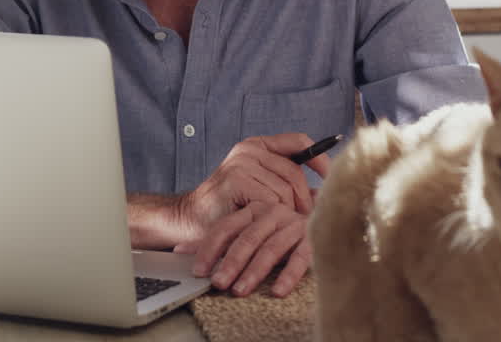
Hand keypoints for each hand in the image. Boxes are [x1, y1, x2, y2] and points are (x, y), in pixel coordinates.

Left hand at [175, 200, 311, 297]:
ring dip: (254, 271)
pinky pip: (300, 258)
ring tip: (240, 290)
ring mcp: (294, 224)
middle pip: (247, 238)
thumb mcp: (245, 232)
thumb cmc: (277, 233)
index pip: (226, 227)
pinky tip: (277, 291)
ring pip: (270, 249)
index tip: (198, 271)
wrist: (321, 219)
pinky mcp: (313, 238)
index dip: (209, 249)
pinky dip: (288, 275)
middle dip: (230, 263)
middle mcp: (273, 213)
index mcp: (253, 210)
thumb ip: (216, 242)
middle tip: (218, 283)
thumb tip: (179, 251)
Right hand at [178, 133, 331, 238]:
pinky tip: (260, 224)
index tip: (330, 178)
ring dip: (285, 213)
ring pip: (284, 191)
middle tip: (301, 219)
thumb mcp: (262, 187)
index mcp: (258, 145)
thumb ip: (287, 182)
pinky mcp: (236, 180)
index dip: (320, 159)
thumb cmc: (231, 207)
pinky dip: (270, 218)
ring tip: (274, 224)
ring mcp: (241, 162)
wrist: (191, 219)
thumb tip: (324, 191)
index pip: (299, 142)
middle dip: (302, 201)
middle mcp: (249, 148)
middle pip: (295, 173)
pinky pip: (269, 202)